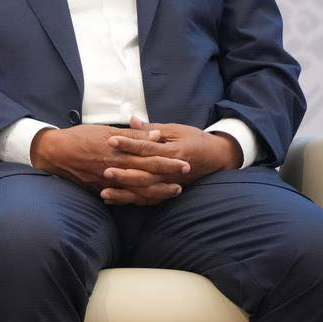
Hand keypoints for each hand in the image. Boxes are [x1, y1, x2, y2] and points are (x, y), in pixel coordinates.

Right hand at [31, 124, 189, 204]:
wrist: (54, 153)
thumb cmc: (79, 137)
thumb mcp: (105, 130)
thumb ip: (132, 135)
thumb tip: (156, 135)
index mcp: (118, 151)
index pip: (149, 158)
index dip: (168, 161)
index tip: (184, 162)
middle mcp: (115, 168)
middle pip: (148, 176)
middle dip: (168, 178)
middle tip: (185, 179)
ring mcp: (108, 182)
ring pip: (138, 191)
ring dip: (157, 192)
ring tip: (172, 191)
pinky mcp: (100, 190)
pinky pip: (124, 197)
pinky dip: (138, 199)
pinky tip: (148, 199)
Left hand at [101, 116, 242, 202]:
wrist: (218, 158)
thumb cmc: (196, 140)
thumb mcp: (176, 129)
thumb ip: (152, 128)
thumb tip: (131, 120)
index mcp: (173, 152)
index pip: (147, 148)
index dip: (129, 144)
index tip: (111, 140)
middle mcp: (171, 171)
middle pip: (144, 174)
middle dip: (124, 173)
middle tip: (104, 169)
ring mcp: (169, 184)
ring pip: (145, 191)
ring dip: (125, 193)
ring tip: (104, 193)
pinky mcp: (167, 191)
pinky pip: (148, 200)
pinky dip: (131, 201)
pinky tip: (113, 201)